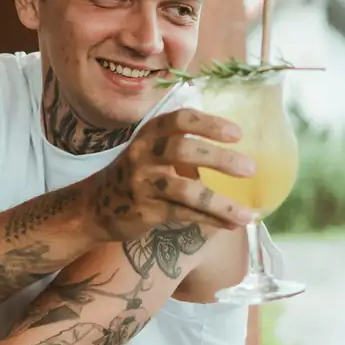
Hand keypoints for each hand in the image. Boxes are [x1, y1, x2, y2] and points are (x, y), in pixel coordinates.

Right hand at [81, 108, 257, 240]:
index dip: (210, 124)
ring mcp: (143, 183)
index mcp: (149, 134)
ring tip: (247, 214)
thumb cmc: (135, 176)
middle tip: (250, 169)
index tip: (237, 133)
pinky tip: (230, 225)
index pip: (180, 120)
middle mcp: (144, 154)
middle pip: (184, 150)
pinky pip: (183, 214)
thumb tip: (235, 152)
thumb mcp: (151, 151)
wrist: (94, 207)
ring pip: (186, 191)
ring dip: (220, 203)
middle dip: (220, 159)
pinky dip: (209, 220)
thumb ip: (183, 147)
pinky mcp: (145, 210)